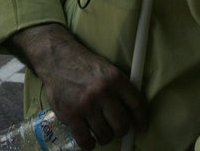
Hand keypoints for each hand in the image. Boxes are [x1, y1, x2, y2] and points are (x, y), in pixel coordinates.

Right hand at [10, 25, 148, 148]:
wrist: (57, 59)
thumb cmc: (84, 66)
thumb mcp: (107, 69)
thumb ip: (120, 88)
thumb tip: (133, 114)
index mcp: (115, 79)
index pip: (137, 104)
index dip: (142, 119)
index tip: (141, 127)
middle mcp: (102, 92)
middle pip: (122, 125)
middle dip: (121, 130)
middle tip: (116, 128)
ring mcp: (86, 105)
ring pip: (105, 135)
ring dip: (104, 136)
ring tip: (100, 130)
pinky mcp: (70, 115)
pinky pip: (85, 140)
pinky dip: (89, 144)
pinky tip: (89, 139)